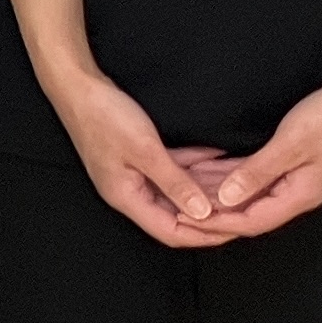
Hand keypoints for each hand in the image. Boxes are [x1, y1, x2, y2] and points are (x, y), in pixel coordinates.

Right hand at [44, 65, 232, 247]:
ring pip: (177, 191)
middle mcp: (131, 192)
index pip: (171, 232)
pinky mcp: (138, 158)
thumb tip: (203, 213)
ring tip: (237, 183)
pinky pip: (172, 170)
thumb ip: (175, 183)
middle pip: (177, 214)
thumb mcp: (145, 150)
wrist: (77, 87)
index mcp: (126, 197)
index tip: (236, 227)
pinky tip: (216, 157)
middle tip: (244, 206)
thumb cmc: (104, 117)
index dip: (204, 235)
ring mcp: (134, 175)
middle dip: (211, 211)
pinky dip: (194, 166)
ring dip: (205, 188)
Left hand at [190, 75, 321, 237]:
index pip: (253, 221)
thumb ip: (258, 172)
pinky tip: (206, 170)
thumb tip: (227, 199)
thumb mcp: (291, 144)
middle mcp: (299, 193)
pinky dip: (231, 175)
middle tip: (177, 208)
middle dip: (214, 212)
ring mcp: (297, 178)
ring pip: (251, 194)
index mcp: (301, 195)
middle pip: (250, 212)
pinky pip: (256, 176)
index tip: (185, 221)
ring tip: (183, 189)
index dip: (218, 223)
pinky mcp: (294, 163)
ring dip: (219, 192)